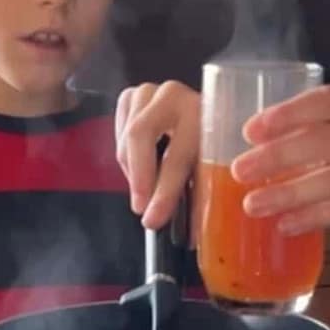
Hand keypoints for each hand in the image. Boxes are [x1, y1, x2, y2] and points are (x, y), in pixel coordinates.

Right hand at [115, 81, 199, 228]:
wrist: (205, 115)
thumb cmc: (210, 146)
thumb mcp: (212, 168)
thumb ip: (202, 195)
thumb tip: (191, 237)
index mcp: (205, 111)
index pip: (178, 153)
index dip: (164, 190)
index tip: (152, 218)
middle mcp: (175, 94)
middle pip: (140, 134)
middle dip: (138, 177)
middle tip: (140, 208)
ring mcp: (150, 91)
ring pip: (126, 135)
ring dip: (132, 170)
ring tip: (144, 191)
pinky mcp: (131, 96)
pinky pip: (117, 130)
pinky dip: (124, 155)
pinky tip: (139, 168)